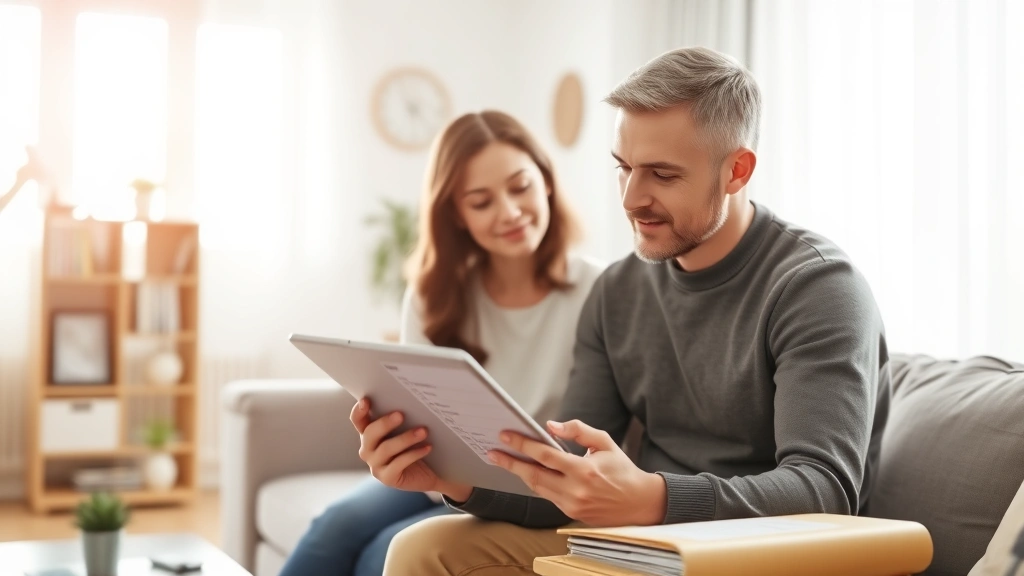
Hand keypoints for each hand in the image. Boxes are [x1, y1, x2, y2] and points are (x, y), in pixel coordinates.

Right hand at [350, 398, 471, 500]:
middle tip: (401, 414)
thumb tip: (410, 399)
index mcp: (369, 434)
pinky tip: (427, 447)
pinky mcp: (388, 478)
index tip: (366, 400)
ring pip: (386, 449)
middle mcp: (368, 450)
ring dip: (406, 438)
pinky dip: (414, 454)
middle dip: (385, 423)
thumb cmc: (416, 446)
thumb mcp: (407, 429)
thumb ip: (402, 418)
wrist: (430, 473)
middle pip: (370, 434)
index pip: (358, 421)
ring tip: (424, 431)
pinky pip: (398, 464)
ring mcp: (376, 466)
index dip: (359, 411)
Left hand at [488, 420, 665, 526]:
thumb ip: (578, 430)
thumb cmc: (621, 469)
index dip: (523, 445)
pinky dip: (533, 483)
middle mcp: (575, 490)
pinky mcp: (570, 513)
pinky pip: (545, 495)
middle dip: (510, 462)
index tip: (506, 435)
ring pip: (536, 487)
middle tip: (493, 451)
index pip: (546, 456)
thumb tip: (551, 425)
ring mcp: (571, 504)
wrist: (639, 503)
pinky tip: (523, 472)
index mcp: (584, 471)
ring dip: (518, 474)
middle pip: (534, 475)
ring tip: (502, 460)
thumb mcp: (605, 442)